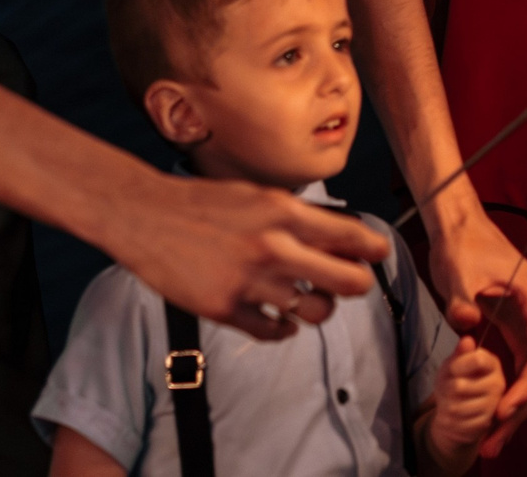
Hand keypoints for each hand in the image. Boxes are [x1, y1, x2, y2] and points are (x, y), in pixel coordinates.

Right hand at [107, 173, 384, 341]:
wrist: (146, 215)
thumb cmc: (204, 203)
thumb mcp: (258, 195)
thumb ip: (297, 217)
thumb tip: (340, 237)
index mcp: (283, 212)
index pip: (350, 235)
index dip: (374, 248)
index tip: (380, 254)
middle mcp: (272, 247)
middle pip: (348, 282)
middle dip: (359, 284)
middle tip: (355, 283)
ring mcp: (249, 281)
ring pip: (316, 312)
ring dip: (320, 308)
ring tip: (311, 300)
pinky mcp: (224, 308)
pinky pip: (274, 331)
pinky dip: (283, 329)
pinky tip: (279, 319)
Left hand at [422, 337, 508, 468]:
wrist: (454, 412)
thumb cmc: (453, 382)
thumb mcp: (452, 365)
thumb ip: (459, 354)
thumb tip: (467, 340)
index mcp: (492, 363)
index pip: (476, 360)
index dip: (457, 366)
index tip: (453, 369)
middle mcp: (498, 383)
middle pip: (460, 386)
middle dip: (445, 389)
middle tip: (447, 389)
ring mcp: (494, 406)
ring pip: (456, 407)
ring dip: (445, 406)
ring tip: (450, 403)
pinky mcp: (486, 424)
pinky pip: (458, 423)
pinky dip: (448, 421)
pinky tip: (453, 417)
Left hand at [425, 199, 526, 456]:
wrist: (460, 227)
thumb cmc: (464, 245)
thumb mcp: (460, 274)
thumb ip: (463, 302)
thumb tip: (466, 326)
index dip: (526, 386)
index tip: (504, 410)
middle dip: (520, 410)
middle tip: (493, 443)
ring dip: (515, 408)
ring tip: (491, 442)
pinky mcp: (516, 329)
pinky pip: (519, 367)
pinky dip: (507, 392)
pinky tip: (492, 417)